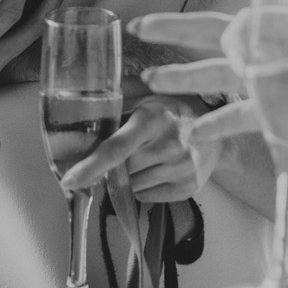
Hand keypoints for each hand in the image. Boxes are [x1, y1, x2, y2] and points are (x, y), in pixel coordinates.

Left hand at [58, 95, 224, 202]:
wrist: (218, 129)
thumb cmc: (173, 107)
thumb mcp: (149, 90)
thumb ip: (119, 91)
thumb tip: (86, 93)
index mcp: (153, 118)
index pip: (116, 148)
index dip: (90, 166)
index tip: (70, 180)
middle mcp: (170, 145)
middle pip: (122, 169)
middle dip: (117, 163)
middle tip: (131, 147)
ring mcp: (182, 169)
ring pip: (133, 185)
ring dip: (131, 175)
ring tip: (148, 155)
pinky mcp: (189, 187)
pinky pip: (148, 196)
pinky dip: (144, 186)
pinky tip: (157, 167)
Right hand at [130, 12, 287, 179]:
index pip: (247, 19)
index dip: (212, 22)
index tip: (187, 22)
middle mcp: (277, 53)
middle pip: (219, 38)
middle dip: (177, 33)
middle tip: (140, 28)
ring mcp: (273, 85)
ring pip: (219, 78)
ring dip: (185, 81)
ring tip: (150, 85)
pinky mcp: (275, 116)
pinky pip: (236, 119)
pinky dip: (213, 127)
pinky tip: (189, 134)